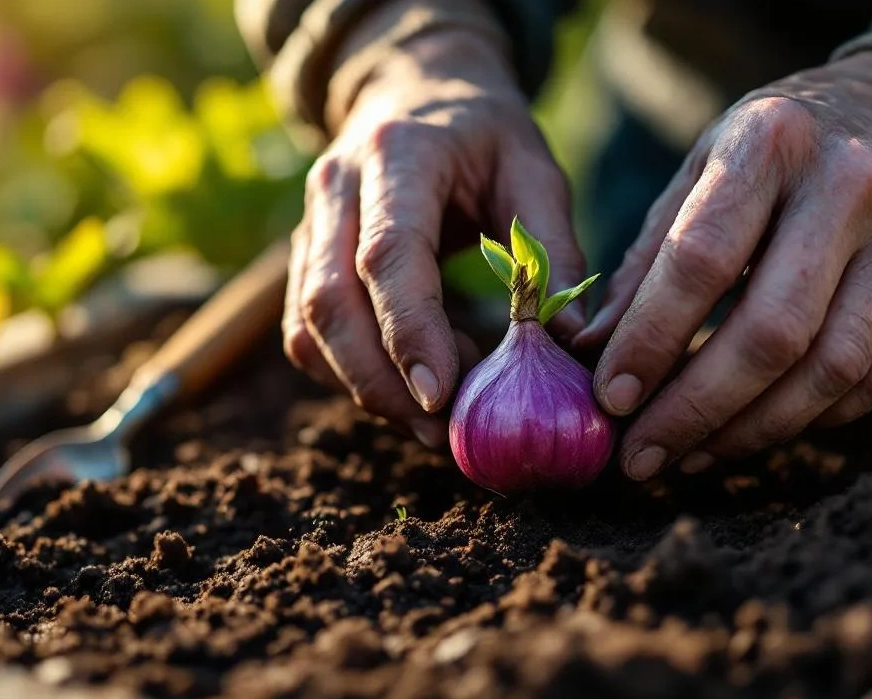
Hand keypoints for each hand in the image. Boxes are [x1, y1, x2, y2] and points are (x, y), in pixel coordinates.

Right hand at [286, 11, 586, 446]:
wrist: (416, 93)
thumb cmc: (484, 136)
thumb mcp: (535, 170)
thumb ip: (551, 249)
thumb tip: (568, 340)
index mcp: (397, 155)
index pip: (386, 256)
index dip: (409, 332)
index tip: (441, 397)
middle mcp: (335, 188)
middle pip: (330, 303)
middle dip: (379, 382)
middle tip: (440, 433)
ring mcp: (308, 225)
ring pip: (308, 327)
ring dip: (365, 387)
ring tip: (435, 420)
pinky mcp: (304, 261)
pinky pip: (305, 335)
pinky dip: (352, 374)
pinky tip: (409, 388)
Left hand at [573, 51, 871, 478]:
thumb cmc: (779, 150)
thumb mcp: (702, 167)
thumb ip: (646, 260)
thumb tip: (589, 352)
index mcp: (770, 143)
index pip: (701, 261)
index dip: (651, 339)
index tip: (611, 399)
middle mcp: (849, 187)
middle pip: (772, 332)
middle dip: (696, 409)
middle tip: (641, 456)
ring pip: (830, 370)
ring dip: (750, 430)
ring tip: (688, 455)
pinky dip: (807, 420)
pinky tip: (751, 433)